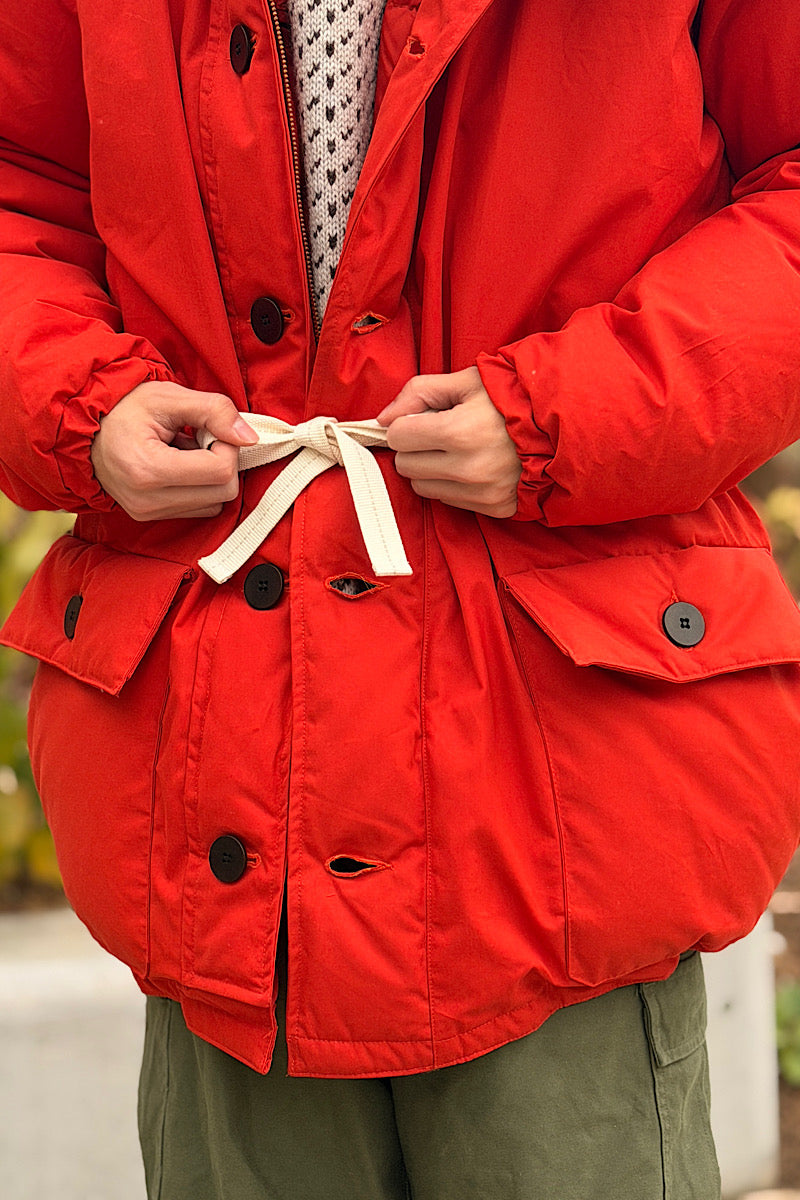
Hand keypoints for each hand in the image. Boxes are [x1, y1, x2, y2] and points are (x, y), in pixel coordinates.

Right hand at [90, 381, 257, 520]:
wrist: (84, 428)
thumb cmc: (124, 408)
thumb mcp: (169, 396)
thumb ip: (214, 410)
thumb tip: (249, 437)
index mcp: (149, 470)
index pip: (221, 471)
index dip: (226, 445)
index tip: (208, 429)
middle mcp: (147, 500)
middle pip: (224, 492)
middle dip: (222, 462)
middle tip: (200, 439)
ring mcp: (147, 513)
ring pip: (214, 503)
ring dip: (210, 477)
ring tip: (184, 451)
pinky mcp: (149, 517)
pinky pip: (198, 509)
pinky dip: (198, 487)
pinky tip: (177, 466)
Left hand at [377, 367, 520, 516]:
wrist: (561, 426)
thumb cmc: (510, 398)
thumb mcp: (466, 381)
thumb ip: (419, 392)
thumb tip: (382, 419)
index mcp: (458, 431)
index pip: (398, 437)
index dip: (405, 424)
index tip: (421, 419)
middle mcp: (468, 469)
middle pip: (406, 466)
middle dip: (415, 448)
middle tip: (439, 434)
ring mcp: (482, 493)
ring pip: (423, 488)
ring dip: (430, 470)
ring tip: (456, 451)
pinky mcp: (494, 508)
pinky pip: (450, 501)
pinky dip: (452, 485)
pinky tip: (473, 466)